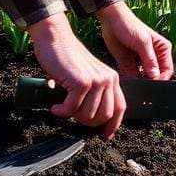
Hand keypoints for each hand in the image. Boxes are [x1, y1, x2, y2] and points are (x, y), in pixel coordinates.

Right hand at [27, 12, 125, 139]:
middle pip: (104, 115)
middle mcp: (108, 79)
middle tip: (72, 115)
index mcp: (112, 78)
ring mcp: (96, 80)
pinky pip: (72, 108)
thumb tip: (93, 118)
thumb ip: (95, 93)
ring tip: (62, 106)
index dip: (112, 125)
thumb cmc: (68, 59)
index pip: (120, 108)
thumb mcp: (88, 75)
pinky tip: (55, 106)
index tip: (104, 137)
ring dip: (73, 116)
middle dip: (87, 122)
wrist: (56, 39)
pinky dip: (61, 111)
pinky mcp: (82, 82)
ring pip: (88, 115)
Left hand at [96, 1, 173, 80]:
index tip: (151, 84)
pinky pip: (130, 76)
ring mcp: (140, 61)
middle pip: (155, 75)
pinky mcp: (128, 64)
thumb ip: (150, 60)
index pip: (167, 70)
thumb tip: (155, 76)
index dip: (161, 79)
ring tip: (131, 81)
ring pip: (142, 78)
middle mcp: (153, 57)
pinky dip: (128, 79)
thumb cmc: (130, 25)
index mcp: (162, 49)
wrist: (110, 19)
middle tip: (140, 84)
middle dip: (148, 81)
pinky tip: (125, 78)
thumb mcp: (142, 42)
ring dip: (137, 82)